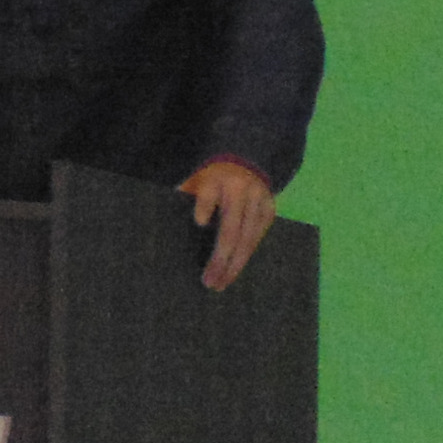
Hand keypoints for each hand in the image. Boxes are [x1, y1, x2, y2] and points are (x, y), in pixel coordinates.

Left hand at [179, 159, 276, 290]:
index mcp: (216, 179)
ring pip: (249, 237)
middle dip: (221, 258)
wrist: (243, 159)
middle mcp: (240, 189)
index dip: (205, 207)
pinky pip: (259, 237)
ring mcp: (259, 200)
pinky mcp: (270, 209)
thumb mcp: (195, 180)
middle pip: (232, 228)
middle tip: (209, 281)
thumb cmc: (209, 177)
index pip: (210, 194)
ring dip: (236, 264)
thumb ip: (185, 196)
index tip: (199, 222)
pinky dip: (248, 255)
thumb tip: (172, 221)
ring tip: (222, 282)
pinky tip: (236, 270)